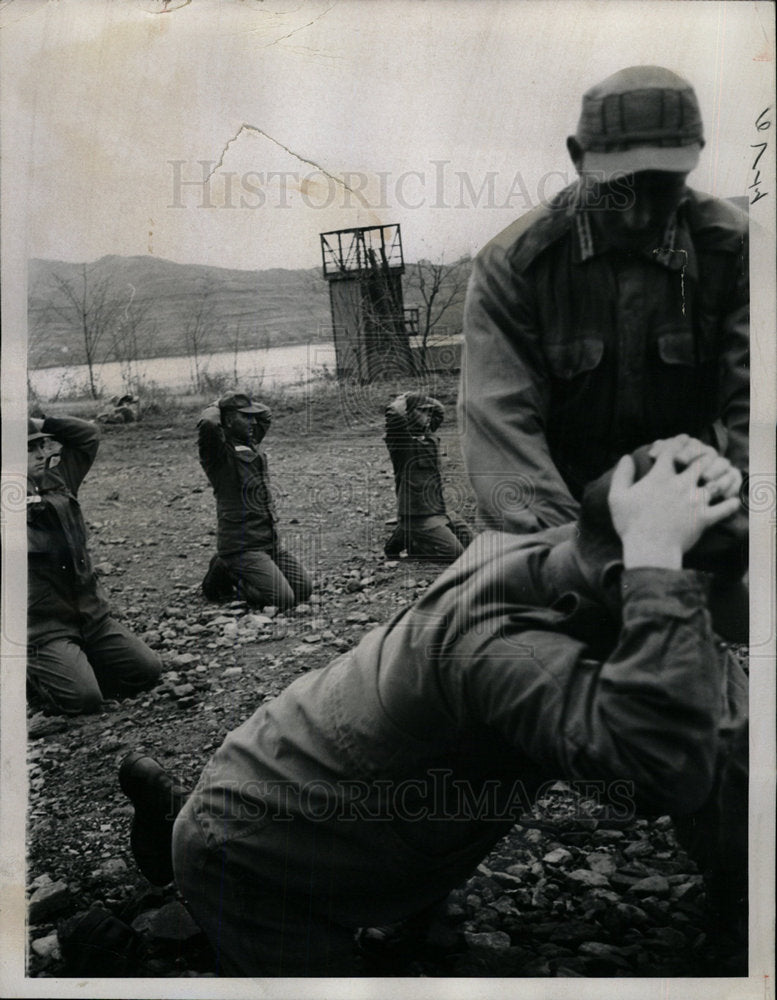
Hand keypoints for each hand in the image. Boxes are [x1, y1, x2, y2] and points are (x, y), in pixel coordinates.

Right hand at [609, 439, 740, 568]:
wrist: (649, 550)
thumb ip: (622, 474)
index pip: (672, 450)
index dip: (677, 443)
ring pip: (717, 481)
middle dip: (702, 456)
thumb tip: (626, 457)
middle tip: (703, 459)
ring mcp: (695, 501)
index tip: (680, 443)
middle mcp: (681, 485)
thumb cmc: (631, 524)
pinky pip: (725, 508)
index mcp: (660, 477)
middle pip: (700, 460)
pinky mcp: (705, 518)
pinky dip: (731, 504)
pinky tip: (732, 501)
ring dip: (720, 477)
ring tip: (718, 477)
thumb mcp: (617, 497)